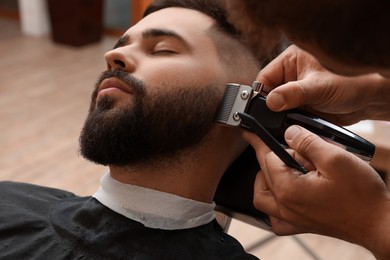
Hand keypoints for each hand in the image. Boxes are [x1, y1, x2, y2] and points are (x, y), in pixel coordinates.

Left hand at [243, 126, 389, 250]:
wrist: (377, 223)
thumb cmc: (361, 196)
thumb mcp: (335, 159)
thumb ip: (307, 143)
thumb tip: (289, 133)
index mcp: (288, 188)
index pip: (266, 159)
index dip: (265, 142)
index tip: (252, 133)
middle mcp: (284, 206)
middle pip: (264, 175)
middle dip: (270, 157)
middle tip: (283, 146)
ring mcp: (291, 218)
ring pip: (263, 197)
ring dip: (267, 179)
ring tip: (284, 166)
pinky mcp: (300, 224)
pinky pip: (275, 216)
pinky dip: (273, 203)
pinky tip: (284, 193)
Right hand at [258, 45, 389, 124]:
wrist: (368, 100)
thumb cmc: (350, 83)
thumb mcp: (319, 87)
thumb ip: (293, 93)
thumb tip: (270, 102)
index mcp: (291, 61)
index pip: (265, 77)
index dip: (260, 93)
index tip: (257, 108)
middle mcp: (290, 76)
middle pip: (268, 93)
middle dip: (268, 107)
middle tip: (268, 119)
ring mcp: (294, 93)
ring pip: (276, 107)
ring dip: (278, 117)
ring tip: (281, 124)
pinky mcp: (300, 107)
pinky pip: (286, 117)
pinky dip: (286, 123)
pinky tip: (288, 127)